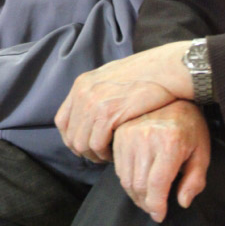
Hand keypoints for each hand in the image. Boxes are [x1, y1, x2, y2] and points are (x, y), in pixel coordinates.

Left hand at [56, 41, 193, 162]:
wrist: (163, 69)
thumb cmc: (143, 75)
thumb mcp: (110, 78)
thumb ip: (96, 93)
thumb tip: (90, 110)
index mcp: (81, 84)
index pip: (62, 120)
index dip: (71, 138)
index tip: (84, 147)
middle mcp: (82, 93)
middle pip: (70, 135)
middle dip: (83, 150)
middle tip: (98, 156)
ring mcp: (93, 103)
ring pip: (81, 142)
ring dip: (93, 154)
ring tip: (107, 156)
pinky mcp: (108, 113)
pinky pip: (96, 144)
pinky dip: (104, 153)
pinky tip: (114, 154)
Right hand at [113, 100, 209, 222]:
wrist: (172, 98)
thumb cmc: (190, 128)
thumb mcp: (202, 154)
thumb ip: (195, 181)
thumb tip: (181, 202)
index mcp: (169, 143)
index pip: (156, 185)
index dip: (156, 206)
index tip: (159, 215)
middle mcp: (145, 138)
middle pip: (137, 184)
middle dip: (145, 203)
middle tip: (153, 209)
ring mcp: (129, 134)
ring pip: (124, 176)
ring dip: (134, 193)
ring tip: (145, 198)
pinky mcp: (119, 133)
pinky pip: (117, 165)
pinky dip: (125, 178)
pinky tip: (136, 181)